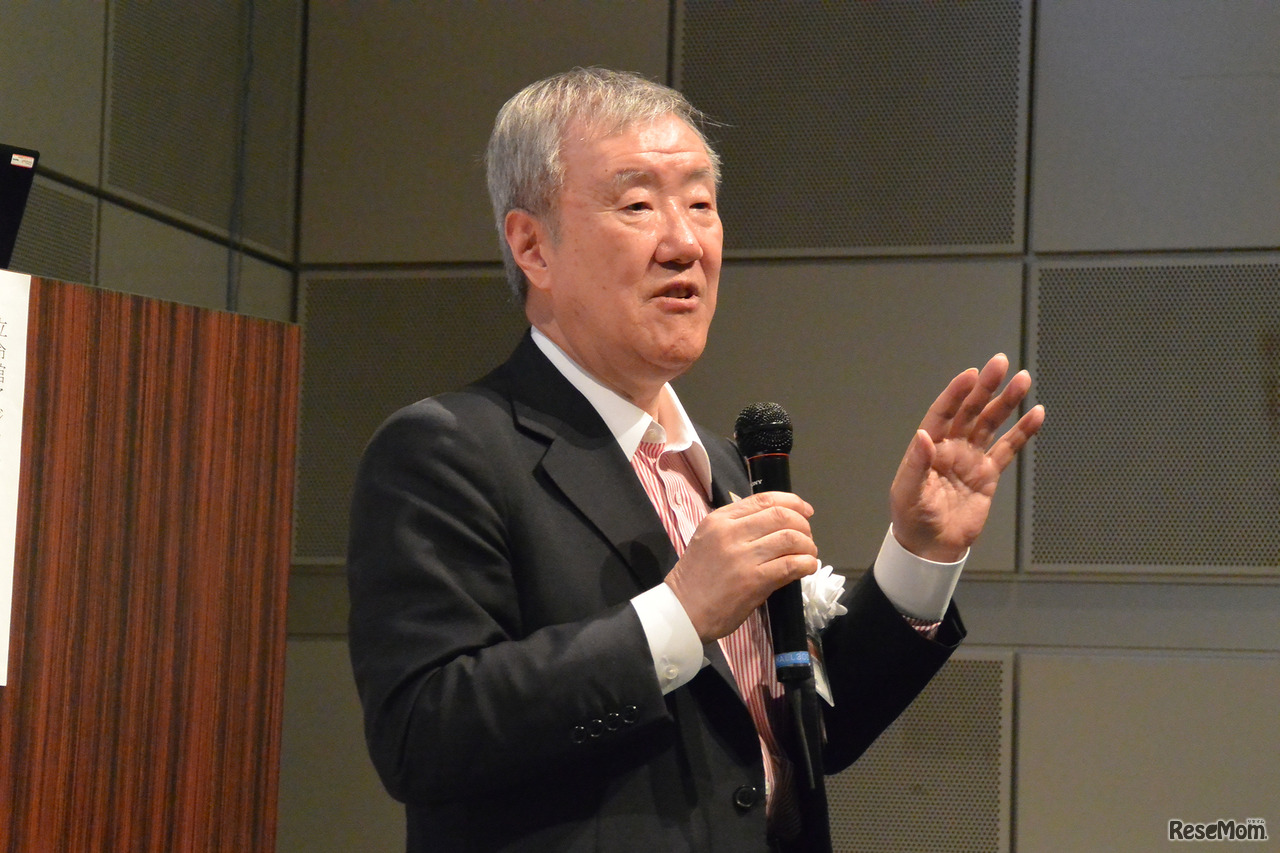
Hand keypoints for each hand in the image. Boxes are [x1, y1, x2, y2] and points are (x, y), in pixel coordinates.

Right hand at [664, 491, 818, 642]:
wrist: (683, 610)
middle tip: (806, 538)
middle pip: (782, 516)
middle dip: (803, 525)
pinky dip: (806, 563)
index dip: (792, 502)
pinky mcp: (754, 580)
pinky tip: (807, 567)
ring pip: (790, 538)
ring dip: (808, 546)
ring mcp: (743, 556)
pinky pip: (791, 564)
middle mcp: (731, 532)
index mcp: (720, 519)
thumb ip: (737, 527)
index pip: (764, 499)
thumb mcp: (709, 539)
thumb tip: (777, 523)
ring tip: (808, 554)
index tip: (805, 511)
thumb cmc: (697, 577)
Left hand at [889, 353, 1044, 561]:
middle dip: (985, 388)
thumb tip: (923, 435)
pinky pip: (1008, 449)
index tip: (972, 374)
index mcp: (929, 447)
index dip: (957, 393)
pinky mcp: (988, 474)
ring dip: (1007, 402)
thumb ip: (915, 464)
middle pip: (970, 411)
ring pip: (991, 424)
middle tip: (1000, 364)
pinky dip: (1022, 432)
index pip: (943, 412)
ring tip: (1023, 380)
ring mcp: (971, 458)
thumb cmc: (912, 519)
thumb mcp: (907, 492)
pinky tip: (1036, 414)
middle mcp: (951, 446)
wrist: (932, 547)